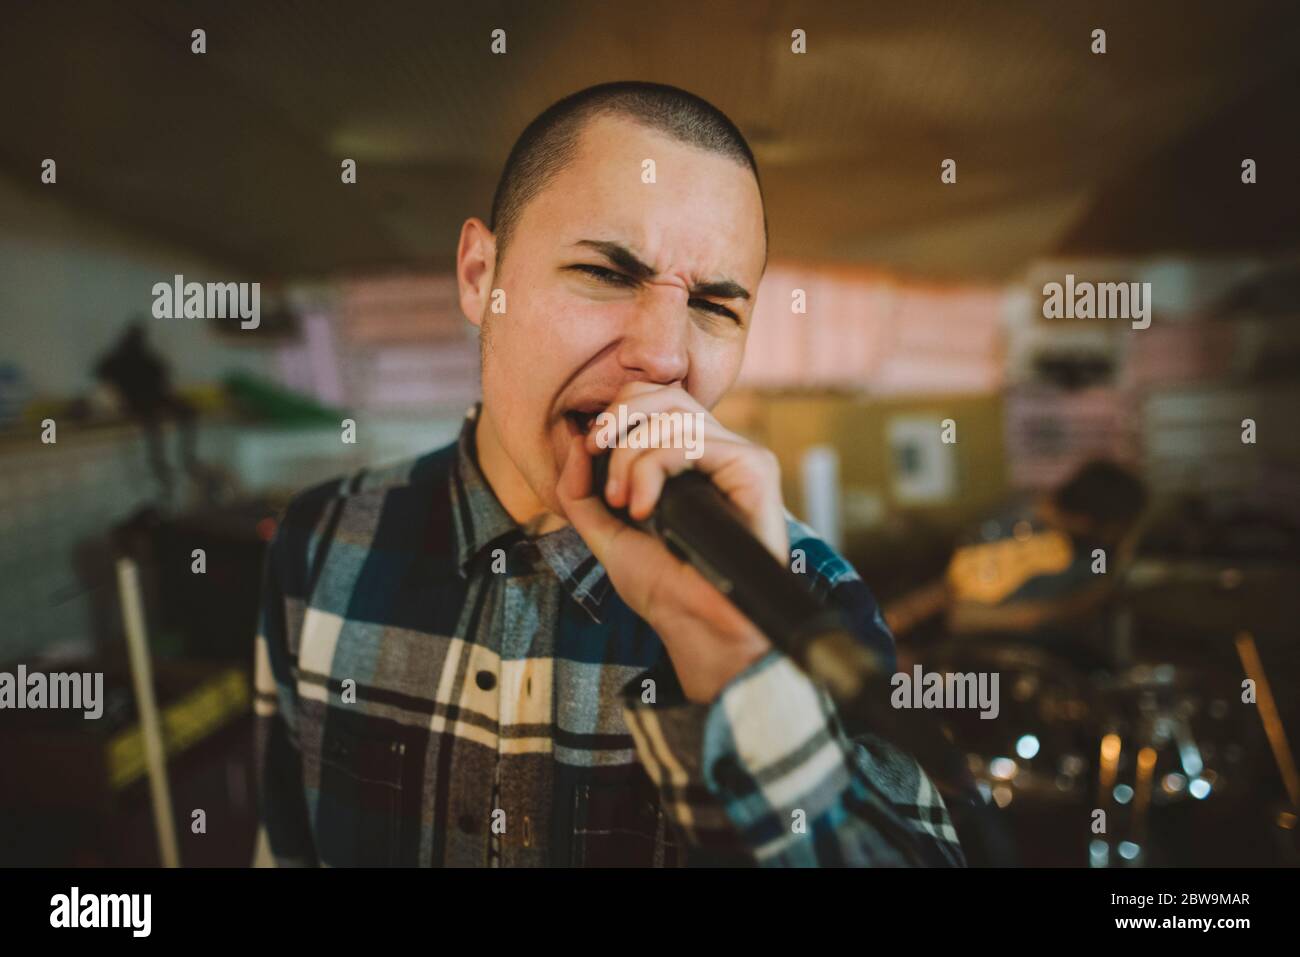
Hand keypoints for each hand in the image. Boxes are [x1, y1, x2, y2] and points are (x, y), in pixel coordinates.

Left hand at [556, 382, 787, 702]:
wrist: (697, 625)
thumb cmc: (664, 586)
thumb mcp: (605, 533)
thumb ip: (581, 490)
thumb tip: (573, 440)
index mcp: (684, 459)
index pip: (653, 399)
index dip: (616, 411)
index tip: (589, 448)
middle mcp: (714, 451)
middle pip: (665, 392)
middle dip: (619, 418)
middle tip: (597, 453)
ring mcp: (736, 457)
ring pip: (674, 415)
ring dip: (633, 456)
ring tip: (625, 503)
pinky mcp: (754, 467)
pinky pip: (693, 440)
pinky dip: (656, 468)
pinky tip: (646, 509)